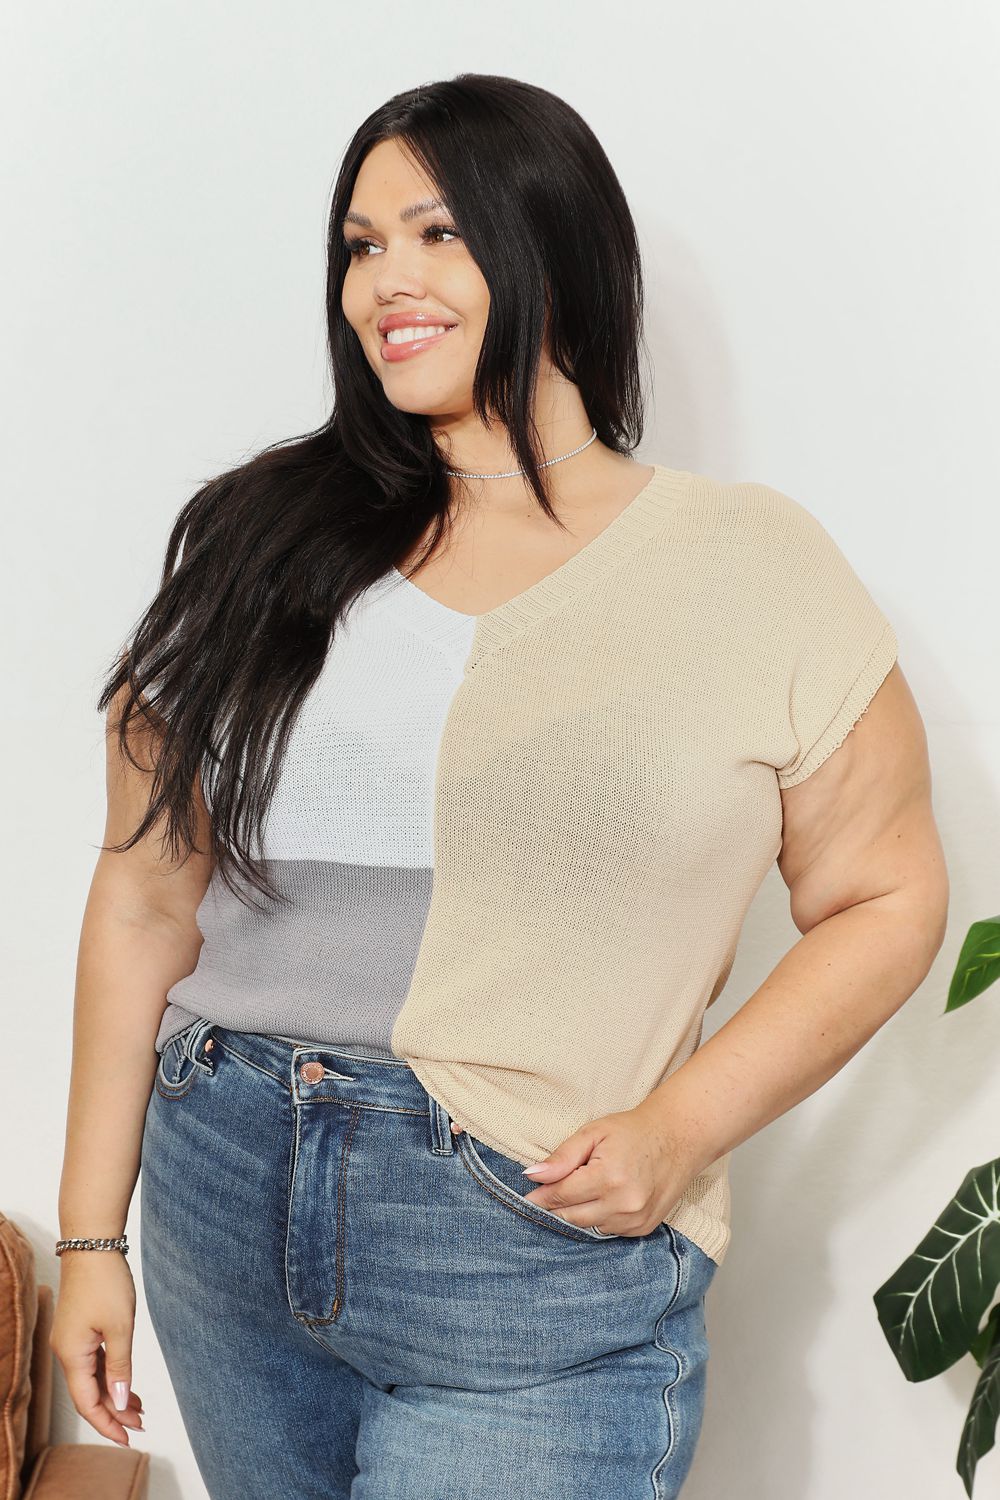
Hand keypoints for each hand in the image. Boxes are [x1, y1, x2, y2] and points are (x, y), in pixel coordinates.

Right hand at [50, 1252, 145, 1445]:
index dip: (107, 1424)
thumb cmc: (105, 1281)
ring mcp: (72, 1340)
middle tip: (140, 1425)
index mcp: (72, 1355)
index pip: (87, 1403)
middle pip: (89, 1393)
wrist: (92, 1244)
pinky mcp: (80, 1329)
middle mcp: (67, 1351)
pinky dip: (111, 1374)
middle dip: (114, 1412)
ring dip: (114, 1394)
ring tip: (139, 1409)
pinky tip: (126, 1382)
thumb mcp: (120, 1326)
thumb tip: (118, 1400)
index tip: (128, 1438)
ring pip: (92, 1378)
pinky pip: (94, 1362)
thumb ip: (120, 1366)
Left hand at [520, 1104, 700, 1236]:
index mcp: (609, 1177)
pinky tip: (601, 1199)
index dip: (541, 1195)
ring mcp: (636, 1220)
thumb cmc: (633, 1131)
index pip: (561, 1196)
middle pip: (571, 1217)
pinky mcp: (643, 1228)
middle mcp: (624, 1204)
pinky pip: (607, 1230)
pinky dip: (598, 1218)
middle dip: (556, 1206)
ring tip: (580, 1190)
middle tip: (547, 1193)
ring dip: (577, 1213)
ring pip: (588, 1227)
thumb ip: (562, 1157)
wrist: (678, 1138)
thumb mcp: (593, 1133)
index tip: (527, 1196)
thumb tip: (533, 1176)